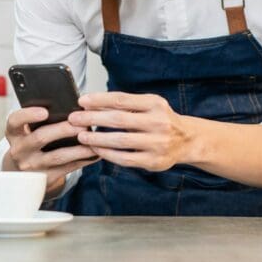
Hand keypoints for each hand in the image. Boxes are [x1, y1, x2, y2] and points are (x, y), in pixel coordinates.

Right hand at [3, 107, 98, 195]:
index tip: (44, 111)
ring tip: (93, 139)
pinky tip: (95, 152)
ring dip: (78, 148)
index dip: (28, 115)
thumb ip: (40, 120)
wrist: (23, 173)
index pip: (14, 121)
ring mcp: (32, 166)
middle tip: (81, 124)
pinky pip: (67, 168)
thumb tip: (70, 109)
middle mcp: (19, 150)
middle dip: (62, 130)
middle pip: (40, 137)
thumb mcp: (26, 131)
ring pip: (57, 156)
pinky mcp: (45, 178)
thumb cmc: (30, 143)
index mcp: (14, 133)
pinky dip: (83, 160)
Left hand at [67, 92, 193, 171]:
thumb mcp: (149, 105)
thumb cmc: (161, 120)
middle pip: (119, 119)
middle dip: (93, 118)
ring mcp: (157, 144)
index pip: (122, 100)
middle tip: (75, 118)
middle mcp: (158, 122)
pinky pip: (125, 158)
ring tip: (81, 136)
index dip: (99, 100)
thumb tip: (92, 102)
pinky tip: (96, 150)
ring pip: (120, 141)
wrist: (186, 140)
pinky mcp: (154, 161)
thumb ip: (125, 104)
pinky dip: (108, 154)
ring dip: (97, 138)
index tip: (82, 101)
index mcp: (155, 104)